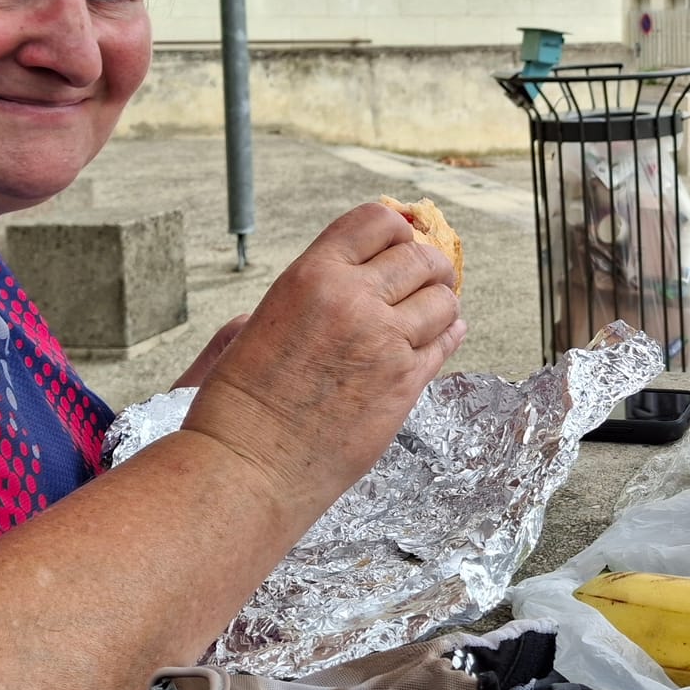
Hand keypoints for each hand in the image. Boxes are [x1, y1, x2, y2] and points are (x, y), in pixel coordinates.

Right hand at [179, 203, 466, 529]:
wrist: (247, 467)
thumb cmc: (241, 402)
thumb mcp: (262, 321)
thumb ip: (310, 294)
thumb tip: (348, 280)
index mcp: (312, 275)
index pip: (377, 221)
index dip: (397, 227)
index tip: (403, 239)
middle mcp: (354, 300)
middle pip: (420, 257)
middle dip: (429, 264)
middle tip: (427, 276)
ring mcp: (385, 342)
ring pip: (442, 300)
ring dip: (441, 301)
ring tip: (431, 310)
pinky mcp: (405, 384)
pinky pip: (445, 343)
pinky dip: (448, 335)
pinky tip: (441, 335)